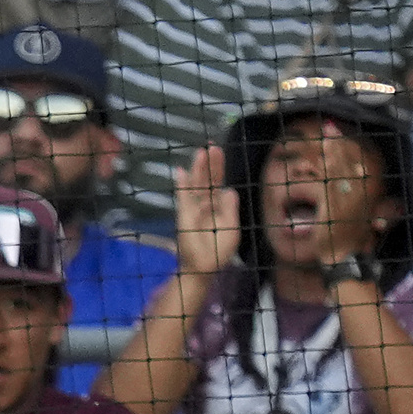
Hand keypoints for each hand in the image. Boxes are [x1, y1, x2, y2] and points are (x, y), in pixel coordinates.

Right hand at [174, 144, 237, 280]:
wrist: (202, 268)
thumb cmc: (218, 251)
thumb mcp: (232, 228)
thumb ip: (231, 209)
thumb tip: (229, 190)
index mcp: (218, 207)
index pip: (218, 183)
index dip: (218, 167)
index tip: (218, 151)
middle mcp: (205, 205)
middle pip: (207, 180)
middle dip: (209, 163)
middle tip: (211, 145)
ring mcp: (193, 209)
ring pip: (196, 185)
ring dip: (197, 169)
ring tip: (199, 152)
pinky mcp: (184, 216)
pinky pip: (183, 197)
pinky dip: (182, 185)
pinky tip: (180, 172)